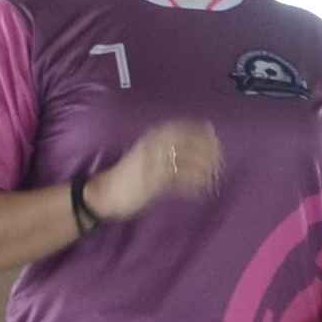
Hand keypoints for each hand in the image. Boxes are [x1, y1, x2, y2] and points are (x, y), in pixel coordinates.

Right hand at [96, 118, 221, 220]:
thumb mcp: (145, 154)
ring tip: (211, 177)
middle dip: (205, 149)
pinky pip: (177, 183)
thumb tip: (191, 143)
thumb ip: (164, 148)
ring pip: (183, 163)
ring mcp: (151, 165)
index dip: (198, 129)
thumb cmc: (129, 175)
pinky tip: (200, 193)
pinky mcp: (151, 183)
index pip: (178, 128)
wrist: (104, 193)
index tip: (213, 134)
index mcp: (149, 139)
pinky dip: (191, 188)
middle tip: (218, 158)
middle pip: (184, 143)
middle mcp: (150, 148)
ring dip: (201, 170)